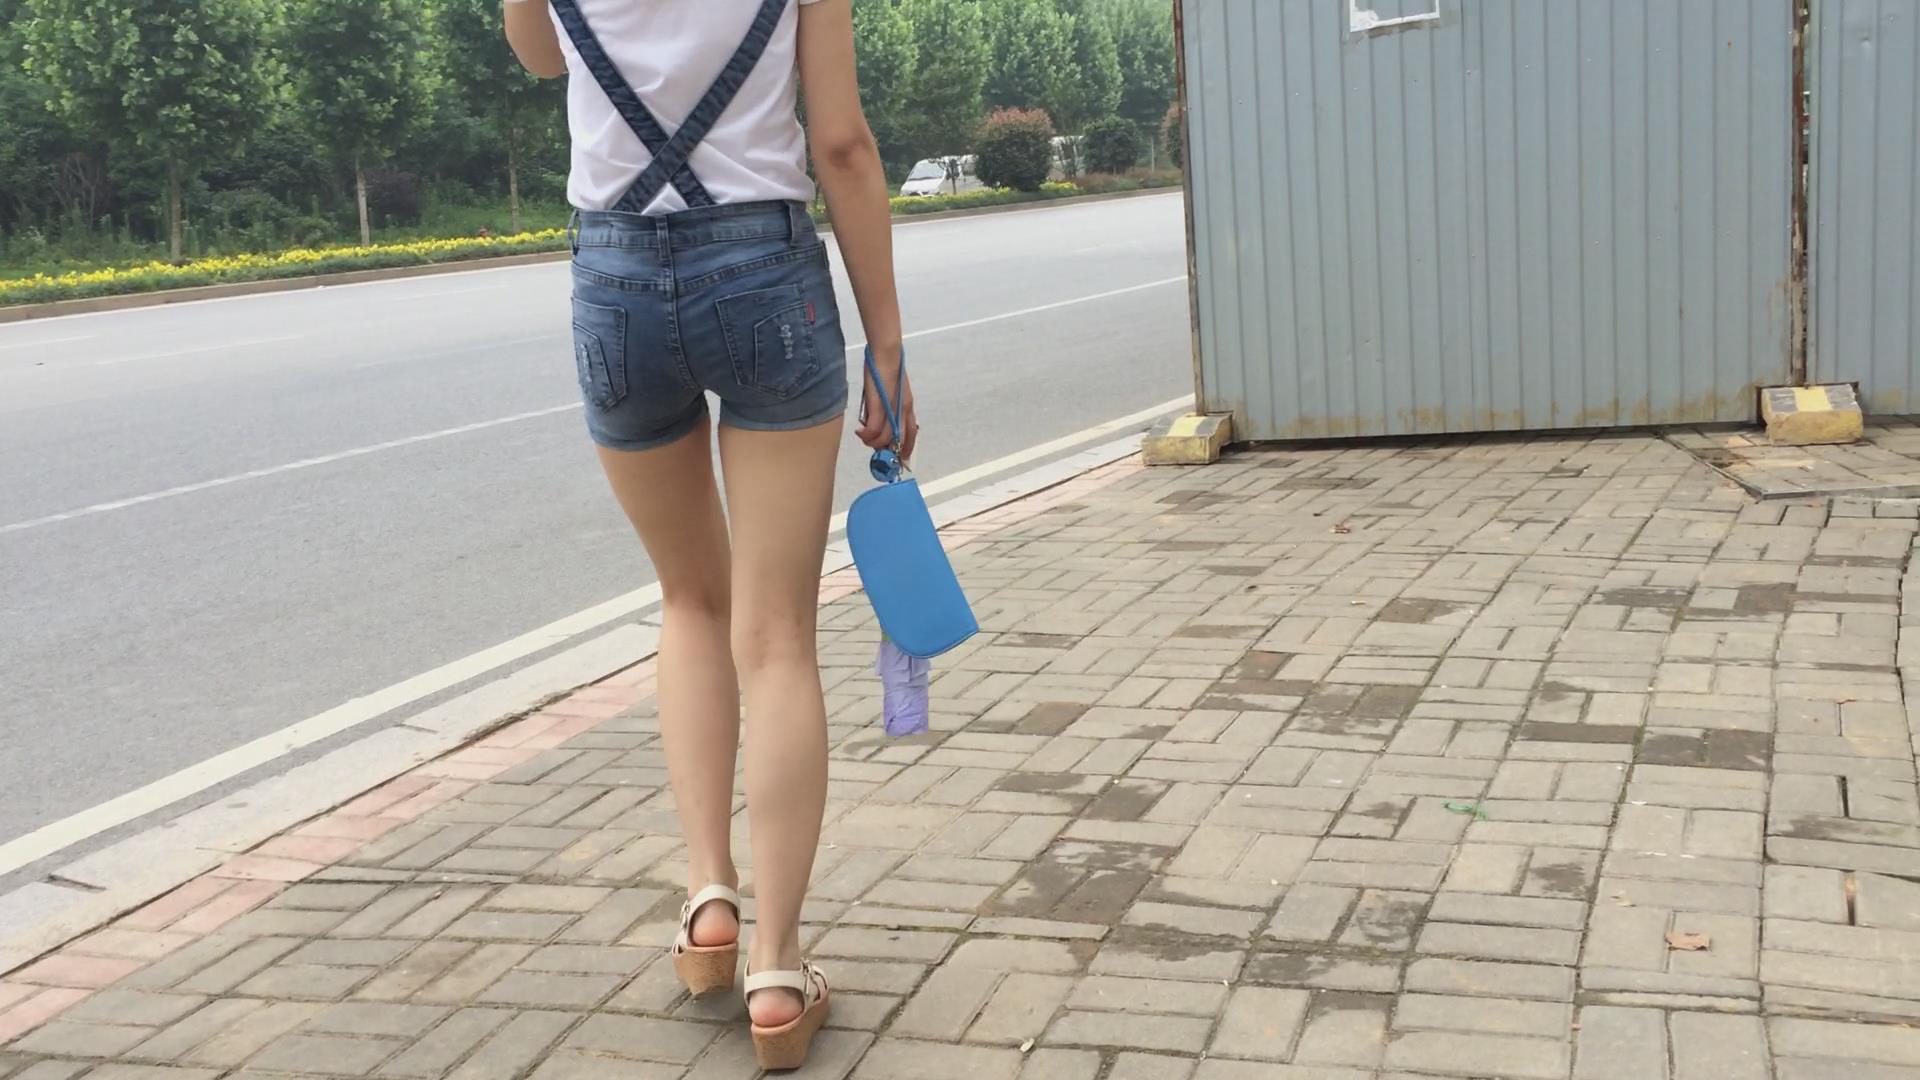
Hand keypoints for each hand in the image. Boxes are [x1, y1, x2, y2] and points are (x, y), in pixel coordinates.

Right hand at [857, 345, 917, 460]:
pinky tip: (860, 432)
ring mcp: (892, 410)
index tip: (900, 461)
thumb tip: (874, 426)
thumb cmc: (885, 371)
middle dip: (887, 452)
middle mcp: (903, 412)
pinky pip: (874, 430)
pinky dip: (866, 435)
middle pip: (899, 442)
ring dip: (872, 443)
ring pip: (884, 439)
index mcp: (908, 408)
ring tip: (863, 437)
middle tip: (874, 452)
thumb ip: (884, 410)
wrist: (886, 355)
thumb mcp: (888, 394)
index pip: (911, 436)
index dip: (906, 450)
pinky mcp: (880, 406)